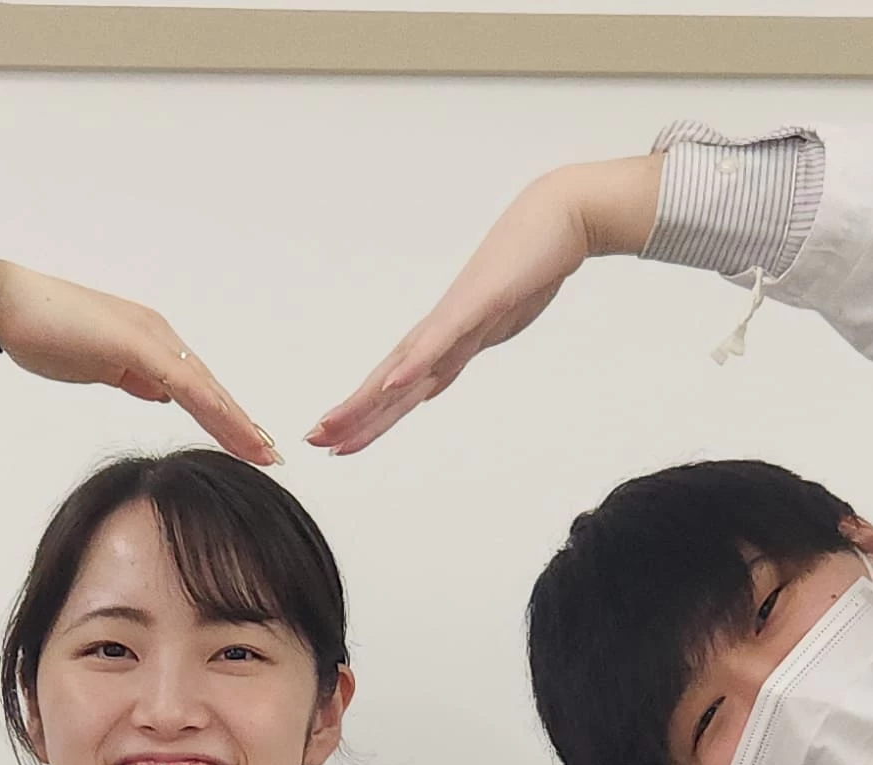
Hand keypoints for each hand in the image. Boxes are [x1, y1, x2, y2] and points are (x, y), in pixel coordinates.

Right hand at [0, 259, 277, 464]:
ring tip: (262, 451)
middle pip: (210, 389)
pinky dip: (210, 406)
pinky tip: (229, 428)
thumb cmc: (43, 330)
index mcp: (151, 345)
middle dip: (241, 424)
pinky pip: (181, 381)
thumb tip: (158, 394)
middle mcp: (159, 338)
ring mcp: (150, 338)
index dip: (225, 419)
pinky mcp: (136, 342)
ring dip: (235, 421)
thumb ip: (130, 377)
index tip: (249, 447)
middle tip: (271, 456)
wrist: (5, 302)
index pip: (197, 389)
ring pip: (204, 387)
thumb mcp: (97, 366)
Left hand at [310, 154, 662, 455]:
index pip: (399, 384)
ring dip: (366, 399)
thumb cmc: (532, 264)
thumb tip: (447, 371)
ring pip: (403, 368)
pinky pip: (441, 341)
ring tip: (331, 425)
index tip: (337, 440)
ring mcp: (456, 317)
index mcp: (447, 339)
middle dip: (353, 415)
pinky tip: (389, 385)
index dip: (368, 415)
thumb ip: (472, 343)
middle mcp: (442, 331)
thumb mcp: (499, 320)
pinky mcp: (478, 305)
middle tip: (312, 440)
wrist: (560, 216)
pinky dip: (414, 365)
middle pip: (389, 382)